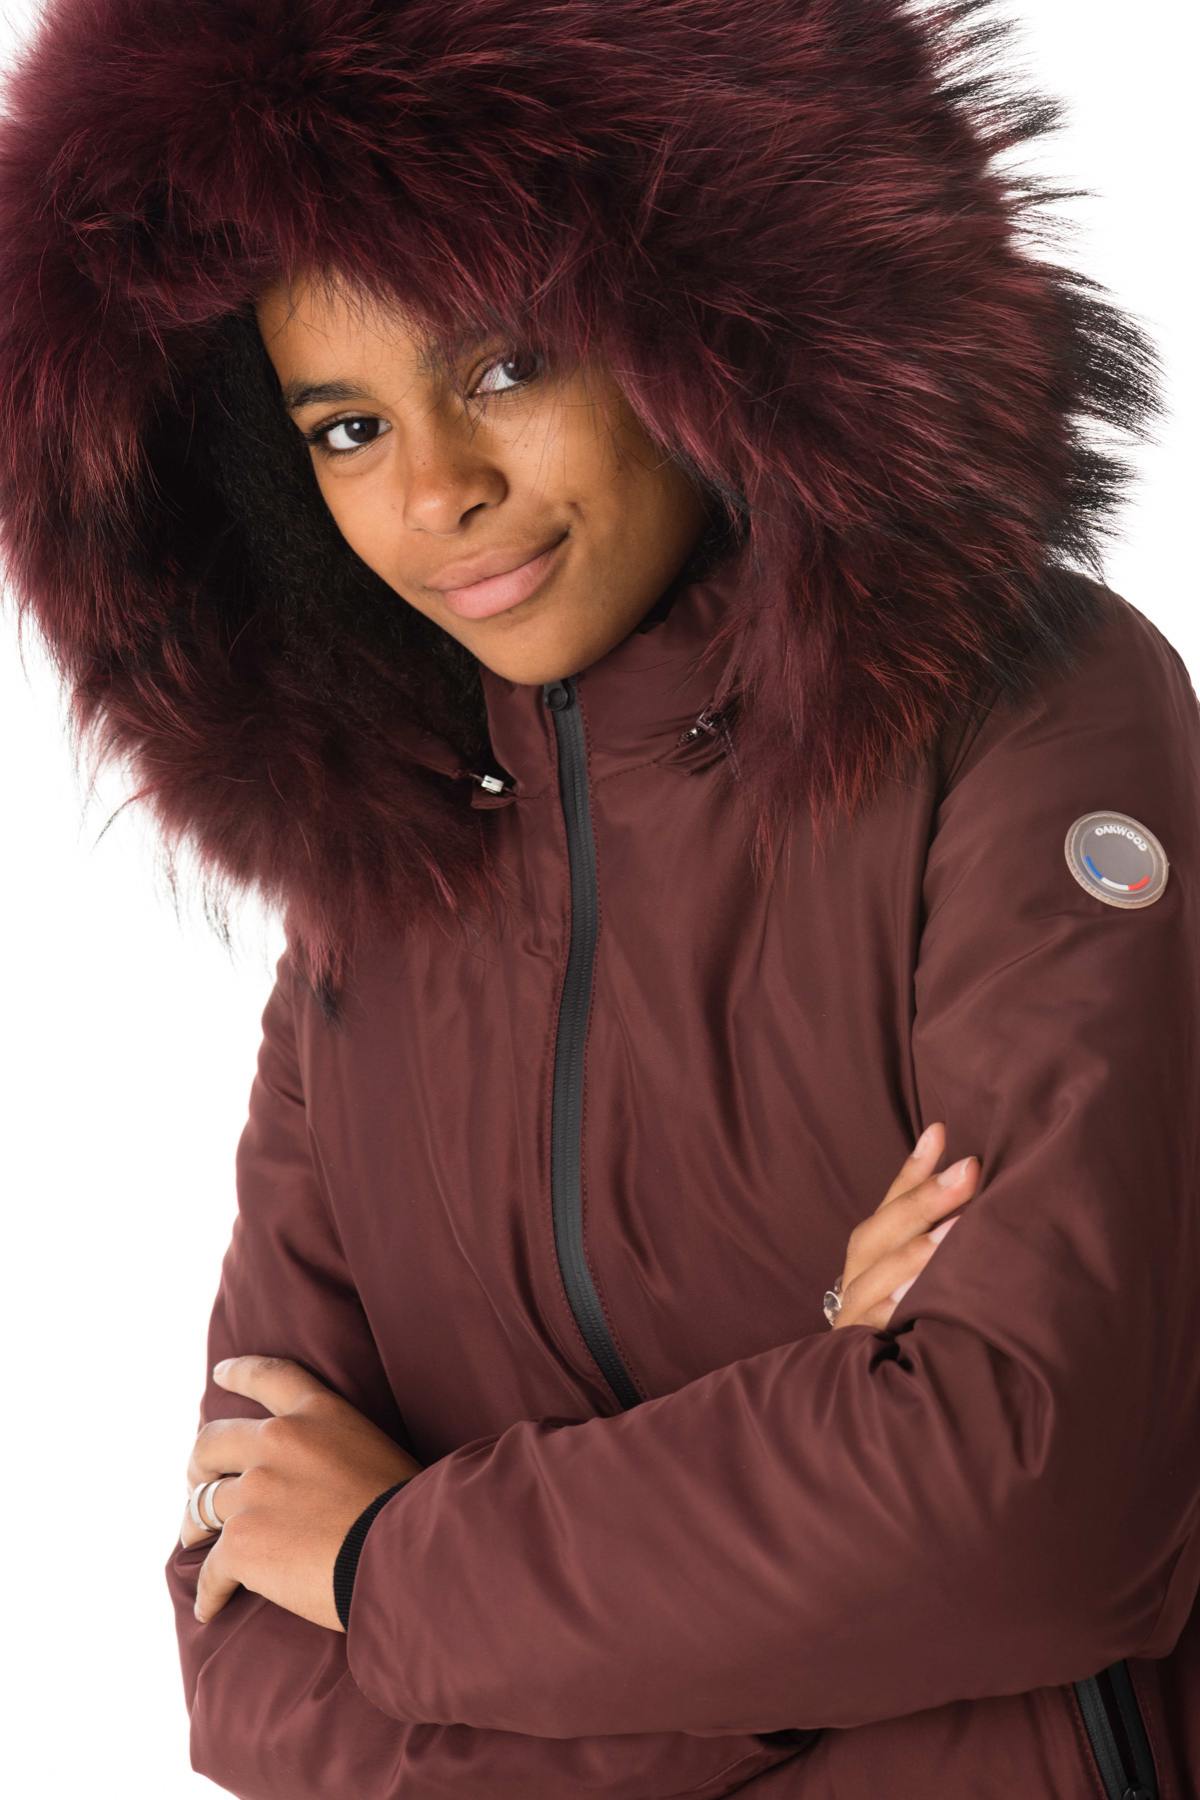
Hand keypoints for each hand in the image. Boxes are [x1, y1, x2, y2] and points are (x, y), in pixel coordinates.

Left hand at [179, 1354, 422, 1631]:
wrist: (403, 1554)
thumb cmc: (406, 1510)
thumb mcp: (374, 1450)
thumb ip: (333, 1447)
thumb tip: (314, 1478)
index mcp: (316, 1414)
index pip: (269, 1377)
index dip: (239, 1373)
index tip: (220, 1374)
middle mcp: (278, 1442)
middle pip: (212, 1441)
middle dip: (199, 1464)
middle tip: (200, 1482)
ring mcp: (254, 1492)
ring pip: (201, 1506)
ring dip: (195, 1527)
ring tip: (197, 1544)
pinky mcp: (242, 1543)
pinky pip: (211, 1570)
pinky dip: (209, 1591)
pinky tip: (210, 1608)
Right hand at [829, 1121, 977, 1329]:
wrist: (862, 1374)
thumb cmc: (898, 1301)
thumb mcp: (909, 1248)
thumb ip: (921, 1197)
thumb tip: (939, 1131)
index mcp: (871, 1242)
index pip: (894, 1197)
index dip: (918, 1167)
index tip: (944, 1131)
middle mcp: (859, 1268)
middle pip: (885, 1229)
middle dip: (927, 1200)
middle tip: (969, 1172)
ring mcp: (856, 1307)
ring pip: (881, 1274)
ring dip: (918, 1253)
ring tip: (955, 1230)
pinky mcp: (860, 1343)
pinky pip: (879, 1323)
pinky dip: (899, 1308)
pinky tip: (925, 1297)